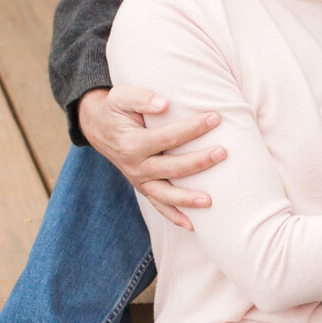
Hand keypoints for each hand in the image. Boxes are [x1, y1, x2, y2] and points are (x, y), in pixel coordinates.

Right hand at [77, 86, 225, 227]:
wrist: (98, 127)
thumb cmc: (115, 109)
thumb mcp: (120, 97)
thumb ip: (141, 98)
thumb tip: (163, 105)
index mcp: (132, 143)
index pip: (168, 137)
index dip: (193, 128)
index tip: (215, 118)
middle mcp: (135, 166)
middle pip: (172, 167)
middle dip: (199, 161)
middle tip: (223, 152)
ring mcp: (138, 180)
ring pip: (165, 194)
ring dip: (187, 199)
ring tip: (210, 201)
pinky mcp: (143, 187)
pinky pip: (158, 205)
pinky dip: (173, 216)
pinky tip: (192, 225)